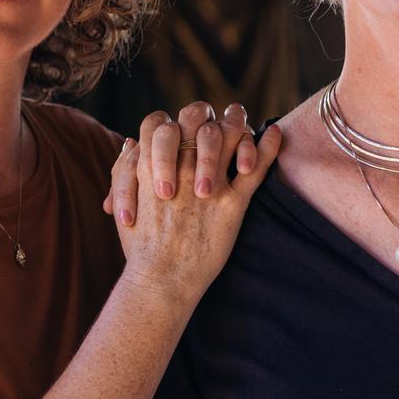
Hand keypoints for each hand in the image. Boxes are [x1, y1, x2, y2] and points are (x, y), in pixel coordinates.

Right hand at [104, 112, 282, 300]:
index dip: (174, 120)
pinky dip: (267, 147)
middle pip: (198, 120)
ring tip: (245, 123)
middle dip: (209, 116)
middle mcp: (180, 168)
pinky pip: (255, 168)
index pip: (162, 122)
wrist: (160, 281)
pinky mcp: (231, 204)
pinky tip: (274, 132)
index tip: (188, 127)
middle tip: (221, 119)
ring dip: (238, 124)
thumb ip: (125, 169)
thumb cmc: (139, 246)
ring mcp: (207, 184)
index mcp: (149, 166)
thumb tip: (130, 142)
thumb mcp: (124, 202)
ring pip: (228, 135)